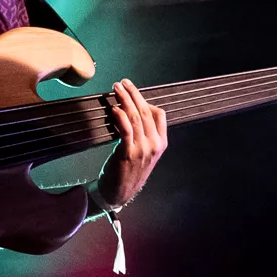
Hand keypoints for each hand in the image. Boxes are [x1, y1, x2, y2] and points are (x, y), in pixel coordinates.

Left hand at [95, 79, 167, 209]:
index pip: (159, 114)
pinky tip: (115, 108)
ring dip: (125, 100)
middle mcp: (154, 145)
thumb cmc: (128, 172)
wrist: (119, 194)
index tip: (133, 91)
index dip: (146, 100)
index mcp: (161, 144)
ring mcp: (142, 150)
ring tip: (116, 89)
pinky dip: (121, 117)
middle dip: (133, 94)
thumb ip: (143, 135)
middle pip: (145, 112)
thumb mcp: (143, 154)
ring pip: (135, 118)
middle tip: (123, 83)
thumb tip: (132, 113)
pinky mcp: (128, 154)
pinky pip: (126, 130)